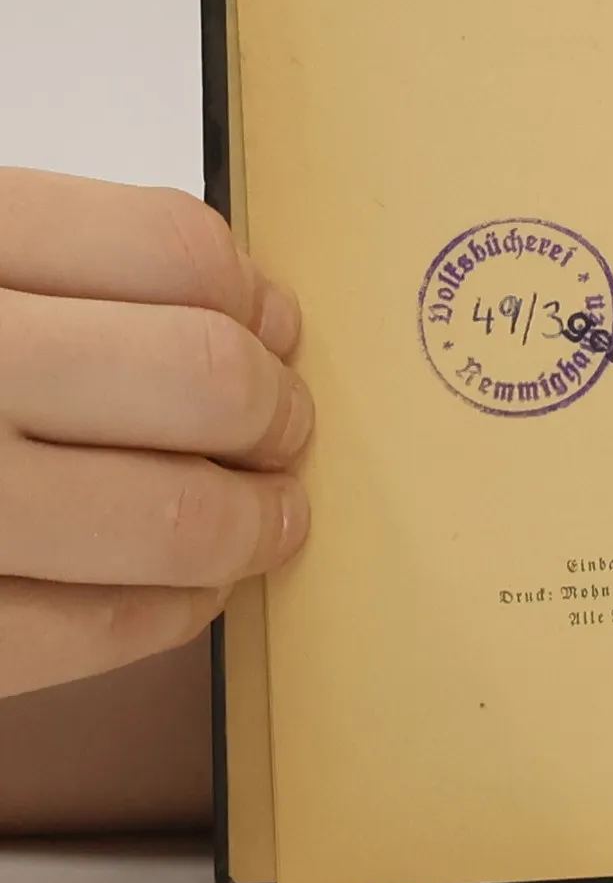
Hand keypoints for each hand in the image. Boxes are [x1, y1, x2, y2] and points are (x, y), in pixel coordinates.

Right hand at [0, 169, 311, 698]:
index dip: (253, 297)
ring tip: (265, 513)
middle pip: (200, 378)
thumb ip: (57, 259)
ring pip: (169, 517)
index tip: (273, 330)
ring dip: (252, 521)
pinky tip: (189, 589)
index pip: (171, 249)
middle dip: (274, 412)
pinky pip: (93, 633)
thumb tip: (256, 312)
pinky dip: (176, 611)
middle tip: (284, 429)